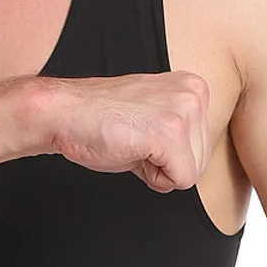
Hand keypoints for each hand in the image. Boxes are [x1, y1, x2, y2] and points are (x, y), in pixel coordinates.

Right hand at [44, 70, 210, 192]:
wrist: (64, 114)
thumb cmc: (100, 119)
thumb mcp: (154, 115)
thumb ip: (181, 129)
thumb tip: (195, 161)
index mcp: (192, 86)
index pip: (202, 146)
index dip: (169, 153)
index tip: (141, 133)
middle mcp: (193, 93)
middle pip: (202, 161)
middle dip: (167, 162)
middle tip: (134, 139)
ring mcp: (183, 110)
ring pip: (193, 172)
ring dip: (160, 168)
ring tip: (132, 141)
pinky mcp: (170, 132)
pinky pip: (179, 181)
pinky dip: (153, 177)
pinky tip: (131, 150)